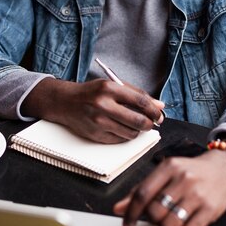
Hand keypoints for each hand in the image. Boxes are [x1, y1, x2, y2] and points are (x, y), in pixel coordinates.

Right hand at [21, 77, 164, 142]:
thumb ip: (136, 94)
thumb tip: (159, 105)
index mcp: (109, 88)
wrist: (65, 102)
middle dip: (150, 123)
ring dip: (138, 130)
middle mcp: (103, 105)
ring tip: (136, 124)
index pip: (140, 101)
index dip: (154, 109)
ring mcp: (99, 122)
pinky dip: (125, 135)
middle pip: (138, 120)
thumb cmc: (92, 92)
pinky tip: (122, 127)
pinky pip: (120, 140)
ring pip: (131, 133)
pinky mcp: (96, 135)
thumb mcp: (112, 86)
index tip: (159, 114)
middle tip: (152, 123)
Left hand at [114, 149, 225, 225]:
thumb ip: (141, 191)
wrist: (223, 169)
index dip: (131, 212)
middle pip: (155, 212)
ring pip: (170, 225)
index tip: (127, 224)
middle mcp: (183, 179)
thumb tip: (118, 209)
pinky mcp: (210, 209)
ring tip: (171, 221)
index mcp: (169, 167)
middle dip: (153, 220)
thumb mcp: (165, 174)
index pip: (142, 193)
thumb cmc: (190, 172)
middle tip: (159, 216)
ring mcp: (198, 194)